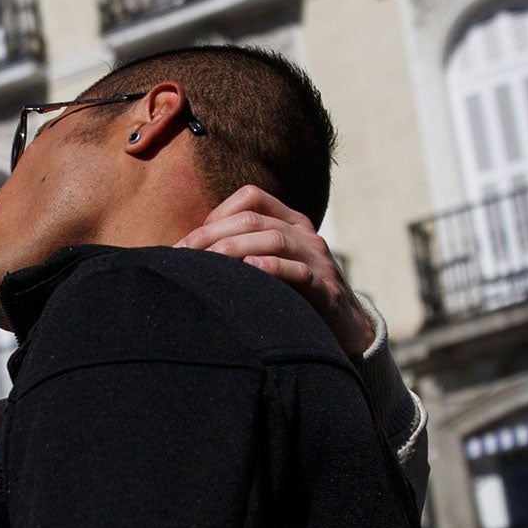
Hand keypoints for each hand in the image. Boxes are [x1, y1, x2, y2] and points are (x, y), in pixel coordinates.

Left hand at [175, 186, 376, 358]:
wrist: (346, 329)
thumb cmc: (293, 294)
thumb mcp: (270, 263)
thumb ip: (239, 250)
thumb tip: (184, 250)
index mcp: (289, 223)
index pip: (251, 198)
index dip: (217, 213)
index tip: (188, 242)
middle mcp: (304, 236)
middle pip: (254, 220)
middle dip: (212, 235)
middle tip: (182, 255)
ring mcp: (317, 260)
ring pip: (274, 240)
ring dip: (234, 248)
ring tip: (206, 263)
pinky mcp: (326, 289)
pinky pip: (300, 271)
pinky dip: (273, 268)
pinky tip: (250, 270)